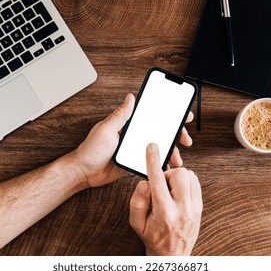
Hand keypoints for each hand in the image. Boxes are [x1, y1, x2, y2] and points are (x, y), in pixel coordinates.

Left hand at [73, 94, 193, 187]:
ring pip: (158, 147)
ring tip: (178, 158)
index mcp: (128, 124)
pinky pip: (152, 161)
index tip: (182, 114)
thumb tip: (131, 97)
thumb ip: (120, 115)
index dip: (168, 114)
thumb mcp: (105, 130)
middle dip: (176, 134)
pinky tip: (168, 166)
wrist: (84, 173)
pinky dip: (161, 163)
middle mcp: (134, 135)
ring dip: (171, 151)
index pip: (152, 115)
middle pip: (160, 131)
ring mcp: (136, 149)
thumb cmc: (90, 150)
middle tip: (186, 139)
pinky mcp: (135, 162)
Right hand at [129, 143, 202, 255]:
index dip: (153, 160)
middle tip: (160, 186)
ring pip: (190, 175)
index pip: (158, 180)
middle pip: (180, 173)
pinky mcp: (200, 206)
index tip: (152, 146)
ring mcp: (195, 207)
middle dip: (167, 174)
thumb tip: (145, 182)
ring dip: (177, 178)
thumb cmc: (151, 236)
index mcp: (164, 212)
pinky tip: (177, 193)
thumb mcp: (135, 222)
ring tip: (169, 191)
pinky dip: (185, 182)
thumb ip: (137, 200)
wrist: (172, 255)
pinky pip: (196, 182)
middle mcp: (183, 209)